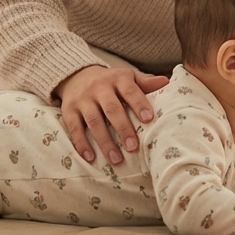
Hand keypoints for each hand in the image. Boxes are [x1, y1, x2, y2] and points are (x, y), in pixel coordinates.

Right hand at [54, 65, 168, 164]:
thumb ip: (145, 82)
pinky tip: (90, 158)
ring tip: (116, 159)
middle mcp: (99, 87)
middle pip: (112, 108)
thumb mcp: (128, 77)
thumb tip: (166, 82)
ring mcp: (82, 99)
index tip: (149, 119)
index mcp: (117, 79)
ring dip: (105, 141)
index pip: (130, 91)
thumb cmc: (111, 82)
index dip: (139, 104)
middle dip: (123, 128)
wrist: (77, 75)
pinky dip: (82, 144)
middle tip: (133, 147)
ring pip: (94, 121)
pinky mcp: (68, 110)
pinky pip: (74, 128)